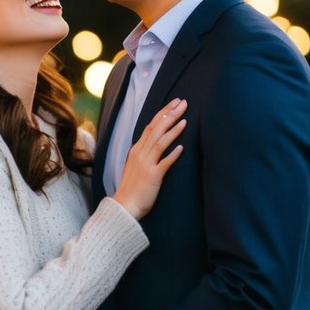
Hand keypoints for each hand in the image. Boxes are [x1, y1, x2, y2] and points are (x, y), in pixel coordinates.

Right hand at [113, 98, 186, 220]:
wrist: (124, 206)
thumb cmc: (131, 188)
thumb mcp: (135, 165)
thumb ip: (145, 153)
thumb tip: (155, 143)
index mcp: (137, 149)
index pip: (151, 125)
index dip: (163, 113)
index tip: (175, 103)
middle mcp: (141, 153)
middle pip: (157, 129)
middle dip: (170, 114)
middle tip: (183, 103)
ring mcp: (146, 164)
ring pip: (160, 142)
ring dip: (173, 130)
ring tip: (185, 120)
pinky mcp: (152, 177)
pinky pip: (164, 163)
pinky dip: (172, 155)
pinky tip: (182, 148)